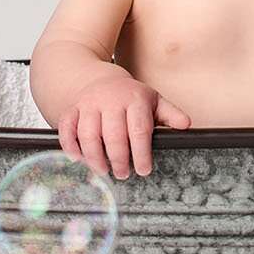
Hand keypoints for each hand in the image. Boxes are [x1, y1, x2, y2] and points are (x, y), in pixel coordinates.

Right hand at [58, 74, 191, 179]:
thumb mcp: (154, 100)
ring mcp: (89, 104)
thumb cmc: (130, 96)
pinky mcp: (72, 109)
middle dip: (119, 159)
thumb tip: (186, 125)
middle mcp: (110, 100)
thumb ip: (170, 114)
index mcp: (134, 98)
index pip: (139, 130)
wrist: (100, 79)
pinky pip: (67, 128)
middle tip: (123, 174)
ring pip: (88, 134)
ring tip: (103, 171)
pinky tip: (77, 159)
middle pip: (113, 135)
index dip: (142, 153)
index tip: (144, 170)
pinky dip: (70, 145)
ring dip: (95, 157)